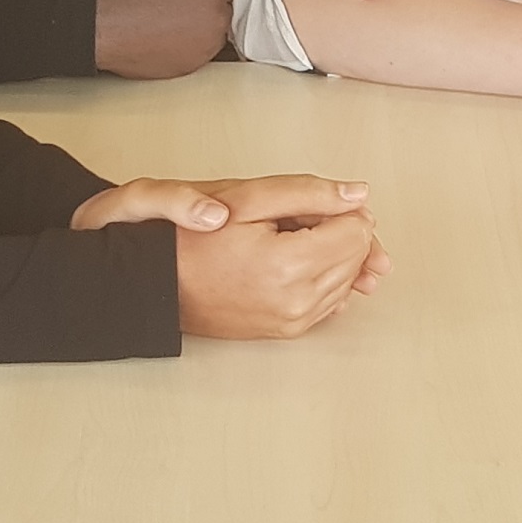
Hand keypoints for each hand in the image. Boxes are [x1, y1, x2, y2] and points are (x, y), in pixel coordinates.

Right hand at [93, 0, 236, 78]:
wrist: (101, 24)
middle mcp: (216, 20)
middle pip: (225, 8)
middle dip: (207, 1)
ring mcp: (204, 47)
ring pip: (214, 32)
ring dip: (200, 24)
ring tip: (169, 15)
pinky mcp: (190, 67)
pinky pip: (198, 53)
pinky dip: (188, 44)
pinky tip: (165, 32)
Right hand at [175, 209, 383, 338]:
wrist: (162, 283)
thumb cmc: (195, 241)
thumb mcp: (251, 197)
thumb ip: (310, 192)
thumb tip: (358, 195)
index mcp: (288, 265)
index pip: (357, 231)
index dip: (343, 209)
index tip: (317, 203)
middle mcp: (296, 300)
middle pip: (357, 257)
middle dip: (340, 231)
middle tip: (300, 219)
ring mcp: (293, 321)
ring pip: (348, 279)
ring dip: (333, 254)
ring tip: (292, 238)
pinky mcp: (289, 330)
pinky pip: (330, 301)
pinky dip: (326, 277)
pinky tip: (300, 261)